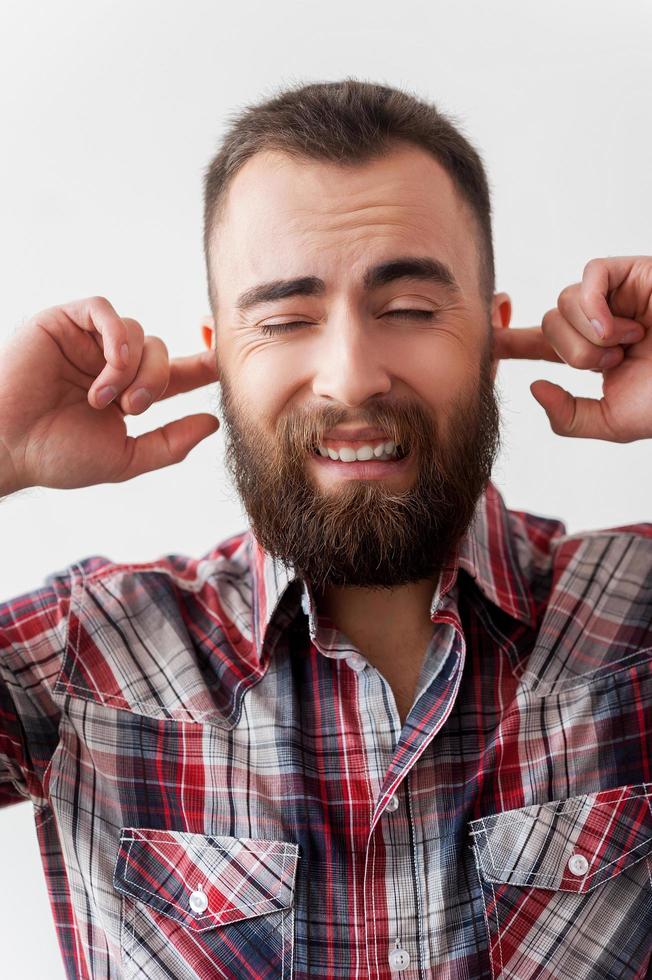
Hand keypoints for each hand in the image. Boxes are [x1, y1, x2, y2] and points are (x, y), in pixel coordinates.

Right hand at [0, 296, 219, 492]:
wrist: (8, 445)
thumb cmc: (57, 456)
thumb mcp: (125, 458)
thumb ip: (171, 443)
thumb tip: (213, 422)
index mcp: (128, 393)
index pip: (177, 373)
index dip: (204, 365)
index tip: (227, 364)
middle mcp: (111, 363)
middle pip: (161, 351)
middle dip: (156, 380)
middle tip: (130, 409)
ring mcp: (88, 342)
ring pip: (139, 332)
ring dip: (131, 368)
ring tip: (102, 398)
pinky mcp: (64, 322)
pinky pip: (105, 310)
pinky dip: (116, 336)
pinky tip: (107, 367)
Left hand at [493, 256, 651, 440]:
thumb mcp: (611, 422)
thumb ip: (567, 417)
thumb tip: (533, 386)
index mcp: (593, 353)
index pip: (541, 344)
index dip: (512, 341)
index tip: (487, 344)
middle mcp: (601, 322)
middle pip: (549, 324)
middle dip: (573, 352)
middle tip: (614, 361)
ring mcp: (616, 297)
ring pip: (564, 302)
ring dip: (589, 334)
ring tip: (629, 344)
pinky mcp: (634, 273)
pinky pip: (590, 275)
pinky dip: (594, 304)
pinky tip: (617, 326)